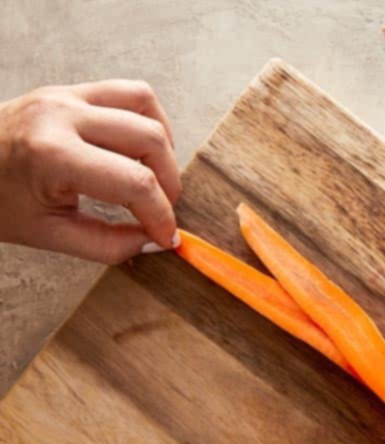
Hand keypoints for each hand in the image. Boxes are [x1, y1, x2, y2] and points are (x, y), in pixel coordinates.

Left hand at [0, 80, 181, 262]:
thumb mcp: (49, 234)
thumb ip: (108, 244)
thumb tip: (155, 243)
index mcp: (52, 154)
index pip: (134, 183)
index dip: (160, 215)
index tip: (165, 237)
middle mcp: (61, 115)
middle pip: (149, 140)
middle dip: (168, 183)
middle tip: (160, 211)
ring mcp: (64, 96)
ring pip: (145, 106)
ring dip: (163, 147)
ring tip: (155, 178)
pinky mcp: (68, 90)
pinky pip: (127, 92)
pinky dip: (147, 119)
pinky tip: (141, 149)